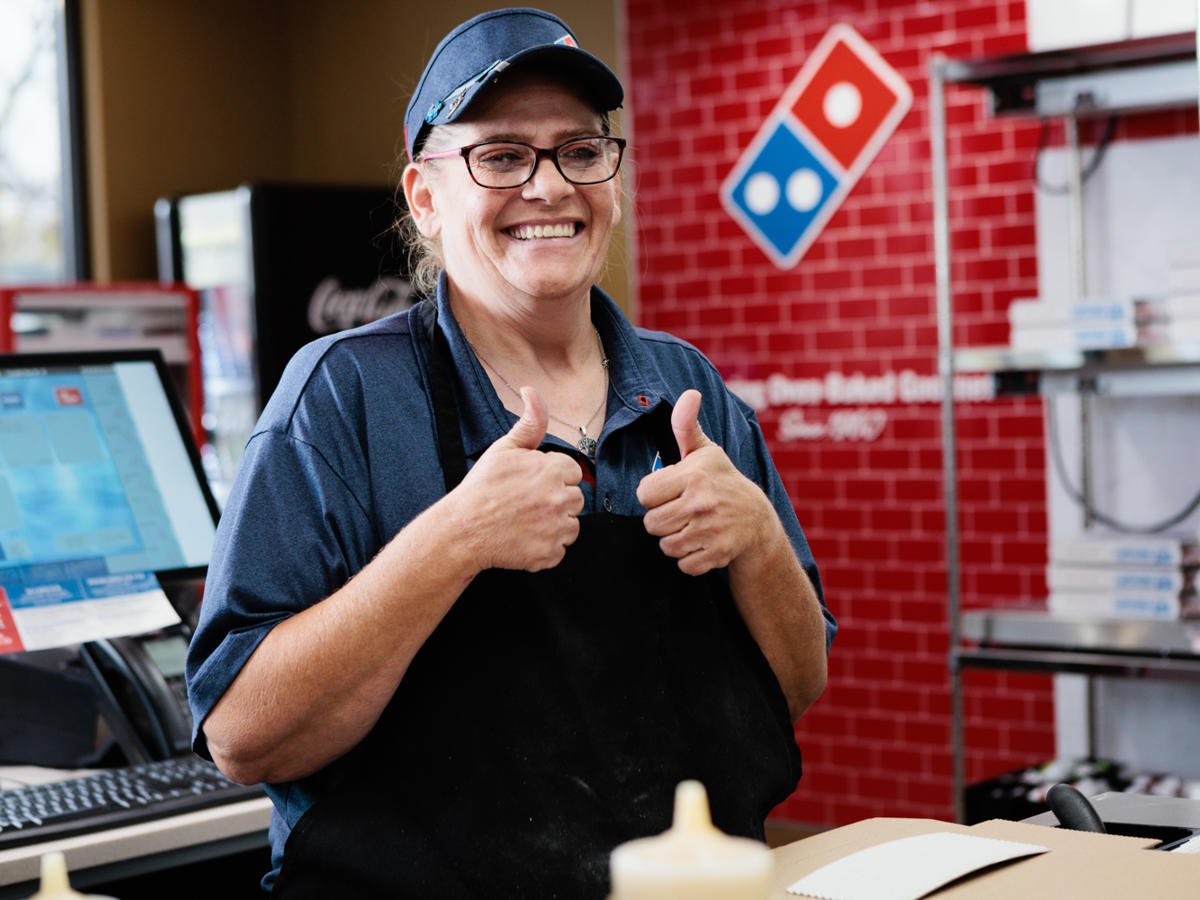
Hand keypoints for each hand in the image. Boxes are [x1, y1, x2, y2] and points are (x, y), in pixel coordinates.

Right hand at [452, 387, 583, 572]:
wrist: (462, 530)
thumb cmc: (482, 488)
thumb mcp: (504, 449)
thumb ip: (529, 423)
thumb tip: (531, 390)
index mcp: (551, 470)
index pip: (573, 472)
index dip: (554, 477)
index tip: (532, 484)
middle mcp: (558, 498)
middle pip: (576, 499)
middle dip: (556, 500)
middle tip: (527, 504)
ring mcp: (555, 528)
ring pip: (572, 525)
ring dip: (555, 525)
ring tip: (526, 521)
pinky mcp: (549, 553)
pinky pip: (560, 550)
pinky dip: (546, 548)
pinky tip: (525, 539)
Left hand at [636, 390, 769, 575]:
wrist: (757, 520)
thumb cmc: (722, 482)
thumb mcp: (705, 452)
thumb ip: (686, 426)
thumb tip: (690, 394)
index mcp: (693, 476)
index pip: (644, 494)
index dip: (654, 495)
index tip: (670, 492)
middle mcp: (701, 503)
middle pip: (651, 524)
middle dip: (662, 520)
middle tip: (680, 512)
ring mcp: (710, 531)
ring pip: (665, 546)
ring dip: (674, 540)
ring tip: (691, 526)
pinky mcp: (717, 555)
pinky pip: (683, 564)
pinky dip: (690, 558)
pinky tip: (702, 543)